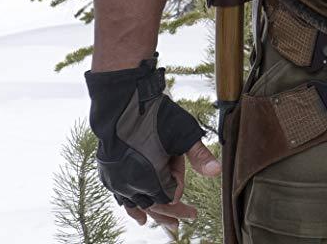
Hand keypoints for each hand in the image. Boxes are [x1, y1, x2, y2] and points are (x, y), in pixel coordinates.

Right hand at [85, 55, 213, 223]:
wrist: (121, 101)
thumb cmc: (155, 115)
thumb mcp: (184, 132)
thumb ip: (199, 155)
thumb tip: (217, 171)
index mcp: (151, 177)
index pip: (170, 198)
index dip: (181, 199)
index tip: (193, 207)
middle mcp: (132, 183)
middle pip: (155, 204)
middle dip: (170, 214)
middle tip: (182, 223)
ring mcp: (118, 179)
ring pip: (137, 203)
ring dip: (151, 213)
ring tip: (162, 225)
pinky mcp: (109, 172)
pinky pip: (121, 196)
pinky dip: (130, 206)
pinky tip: (137, 215)